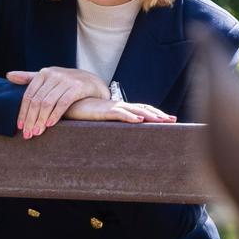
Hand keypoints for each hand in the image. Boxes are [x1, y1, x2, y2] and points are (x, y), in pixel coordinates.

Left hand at [6, 66, 104, 137]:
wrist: (94, 82)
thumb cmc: (68, 83)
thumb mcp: (49, 78)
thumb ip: (29, 78)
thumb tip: (8, 76)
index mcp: (44, 73)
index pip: (29, 95)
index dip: (23, 112)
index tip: (20, 127)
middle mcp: (53, 75)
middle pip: (36, 100)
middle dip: (30, 119)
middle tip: (27, 134)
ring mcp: (66, 80)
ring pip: (47, 103)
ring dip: (40, 120)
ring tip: (37, 133)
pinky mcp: (77, 87)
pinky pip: (62, 103)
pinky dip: (55, 115)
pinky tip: (49, 125)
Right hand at [61, 96, 176, 123]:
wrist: (66, 104)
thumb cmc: (81, 112)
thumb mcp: (98, 119)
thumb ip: (107, 123)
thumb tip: (115, 135)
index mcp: (118, 108)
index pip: (141, 109)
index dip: (154, 113)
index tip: (168, 119)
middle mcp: (118, 106)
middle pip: (143, 108)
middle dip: (158, 114)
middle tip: (173, 120)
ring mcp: (111, 107)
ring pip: (135, 110)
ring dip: (150, 115)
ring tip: (163, 121)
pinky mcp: (103, 111)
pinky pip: (119, 113)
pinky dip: (130, 116)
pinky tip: (139, 121)